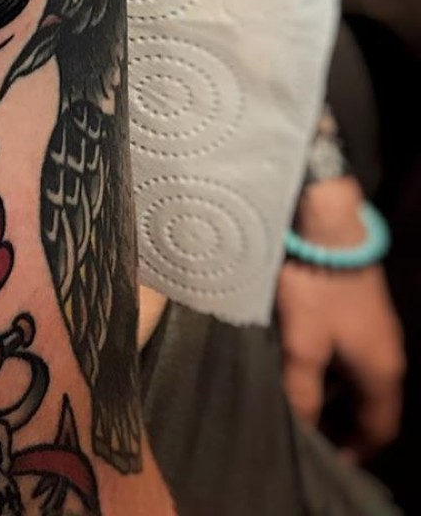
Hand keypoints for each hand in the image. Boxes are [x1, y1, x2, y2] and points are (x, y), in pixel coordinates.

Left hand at [277, 176, 405, 460]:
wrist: (328, 228)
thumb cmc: (316, 290)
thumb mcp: (301, 344)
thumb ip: (301, 389)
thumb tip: (302, 425)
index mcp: (382, 372)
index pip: (380, 427)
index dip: (357, 448)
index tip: (331, 460)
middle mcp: (388, 355)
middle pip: (370, 404)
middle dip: (343, 422)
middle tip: (310, 432)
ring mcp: (377, 331)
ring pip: (358, 377)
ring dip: (334, 392)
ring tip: (300, 401)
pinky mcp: (361, 310)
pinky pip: (351, 353)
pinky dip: (332, 367)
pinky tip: (302, 362)